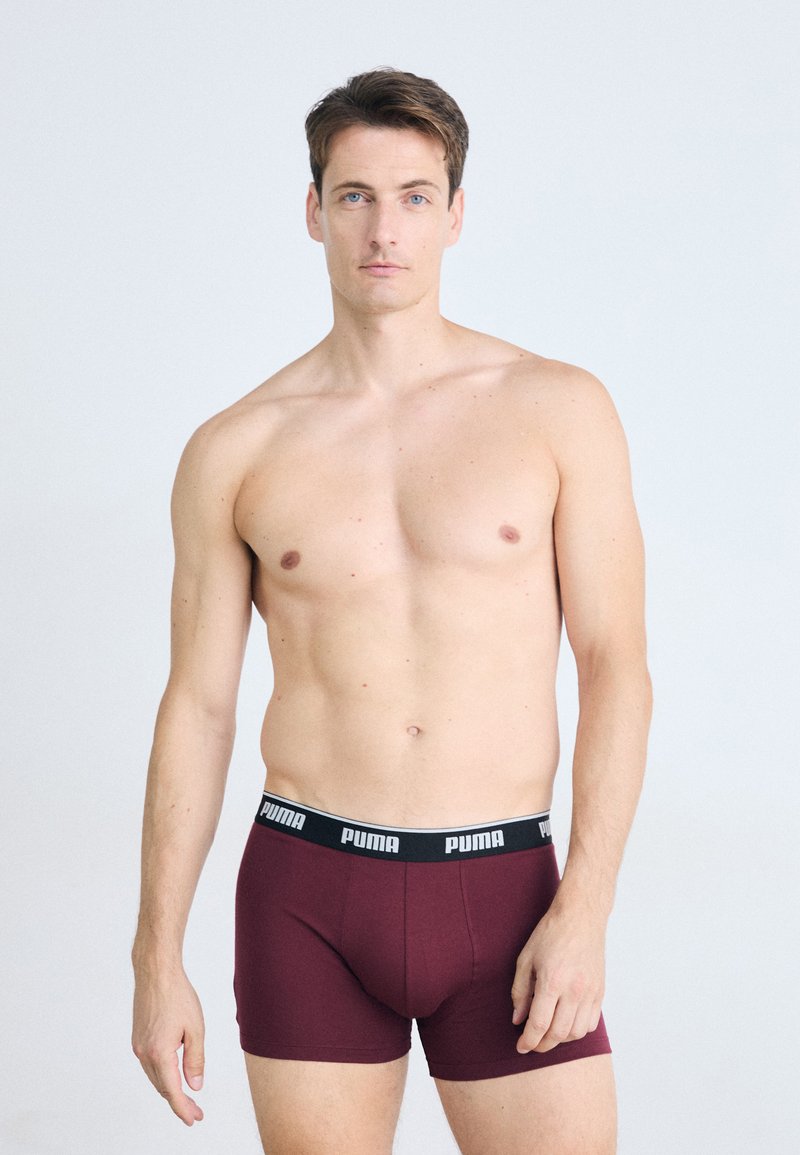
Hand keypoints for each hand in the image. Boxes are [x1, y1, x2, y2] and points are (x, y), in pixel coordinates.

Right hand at [132, 961, 204, 1125]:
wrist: (156, 972)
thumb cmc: (177, 995)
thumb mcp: (196, 1028)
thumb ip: (195, 1060)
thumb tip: (195, 1085)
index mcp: (160, 1053)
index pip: (172, 1091)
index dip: (183, 1108)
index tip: (193, 1119)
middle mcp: (144, 1053)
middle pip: (162, 1087)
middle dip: (179, 1101)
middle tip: (196, 1111)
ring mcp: (138, 1046)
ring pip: (155, 1077)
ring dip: (170, 1088)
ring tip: (188, 1096)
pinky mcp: (137, 1038)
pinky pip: (150, 1064)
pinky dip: (162, 1074)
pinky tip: (174, 1073)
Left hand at [510, 901, 605, 1052]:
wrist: (580, 917)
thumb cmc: (550, 934)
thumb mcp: (525, 959)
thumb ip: (520, 992)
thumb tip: (518, 1020)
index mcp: (552, 981)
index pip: (539, 1024)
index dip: (529, 1041)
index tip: (521, 1047)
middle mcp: (574, 990)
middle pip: (558, 1033)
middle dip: (542, 1045)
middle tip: (532, 1044)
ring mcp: (590, 992)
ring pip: (576, 1033)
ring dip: (560, 1039)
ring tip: (548, 1033)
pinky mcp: (600, 992)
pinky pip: (591, 1024)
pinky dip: (577, 1031)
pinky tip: (566, 1024)